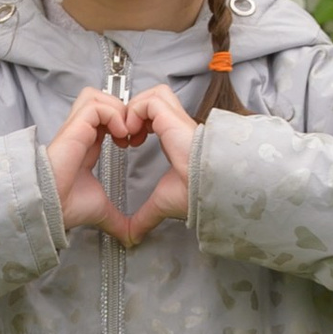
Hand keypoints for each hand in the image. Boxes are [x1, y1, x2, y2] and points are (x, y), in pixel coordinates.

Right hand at [45, 85, 147, 240]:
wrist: (50, 208)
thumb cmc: (66, 206)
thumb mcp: (101, 210)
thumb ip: (118, 220)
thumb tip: (131, 239)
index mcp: (86, 145)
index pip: (104, 119)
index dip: (122, 123)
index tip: (134, 141)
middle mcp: (80, 133)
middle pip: (99, 100)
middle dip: (121, 110)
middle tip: (131, 133)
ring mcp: (75, 128)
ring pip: (97, 97)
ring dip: (117, 110)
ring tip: (126, 132)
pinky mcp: (74, 127)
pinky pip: (96, 105)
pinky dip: (113, 114)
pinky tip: (120, 134)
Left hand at [115, 77, 199, 246]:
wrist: (207, 187)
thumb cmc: (195, 193)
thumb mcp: (162, 203)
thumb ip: (145, 216)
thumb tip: (132, 238)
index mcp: (174, 139)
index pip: (155, 116)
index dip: (137, 124)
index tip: (126, 143)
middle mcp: (175, 126)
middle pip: (153, 100)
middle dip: (133, 113)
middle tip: (124, 135)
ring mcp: (175, 119)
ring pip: (152, 95)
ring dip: (134, 110)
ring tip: (128, 133)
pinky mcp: (172, 117)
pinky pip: (148, 101)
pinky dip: (135, 112)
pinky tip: (132, 133)